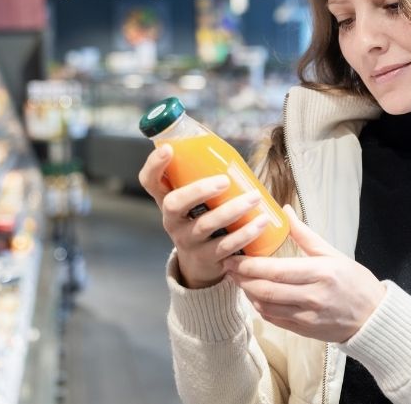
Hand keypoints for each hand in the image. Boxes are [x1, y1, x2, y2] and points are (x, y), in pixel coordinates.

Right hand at [138, 144, 270, 288]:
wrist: (200, 264)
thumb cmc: (201, 217)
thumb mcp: (193, 199)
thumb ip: (201, 176)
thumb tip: (226, 147)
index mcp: (166, 199)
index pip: (149, 181)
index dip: (154, 165)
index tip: (168, 149)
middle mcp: (171, 220)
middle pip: (174, 204)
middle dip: (198, 190)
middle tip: (225, 180)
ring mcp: (187, 241)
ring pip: (205, 225)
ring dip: (232, 210)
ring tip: (255, 197)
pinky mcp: (206, 258)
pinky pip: (225, 246)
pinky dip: (245, 234)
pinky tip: (261, 223)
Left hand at [224, 206, 385, 342]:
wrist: (374, 318)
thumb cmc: (355, 282)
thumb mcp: (333, 253)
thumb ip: (304, 234)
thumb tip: (284, 210)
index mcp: (320, 273)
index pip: (276, 271)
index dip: (250, 265)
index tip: (233, 256)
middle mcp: (312, 296)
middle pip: (266, 290)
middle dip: (241, 278)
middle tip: (227, 266)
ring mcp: (307, 316)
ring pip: (266, 306)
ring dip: (247, 292)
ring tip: (237, 278)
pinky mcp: (304, 330)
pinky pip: (274, 319)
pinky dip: (259, 306)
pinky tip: (253, 295)